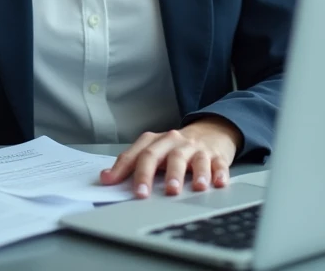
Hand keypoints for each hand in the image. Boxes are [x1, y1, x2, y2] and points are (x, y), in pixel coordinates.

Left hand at [99, 117, 242, 198]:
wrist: (213, 130)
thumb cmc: (178, 147)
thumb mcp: (155, 150)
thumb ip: (132, 163)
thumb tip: (106, 178)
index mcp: (156, 141)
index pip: (136, 154)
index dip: (122, 169)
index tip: (111, 183)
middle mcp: (174, 142)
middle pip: (160, 155)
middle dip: (150, 174)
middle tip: (145, 194)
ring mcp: (196, 148)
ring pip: (190, 158)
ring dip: (189, 174)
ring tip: (190, 188)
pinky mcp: (216, 155)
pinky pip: (218, 164)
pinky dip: (218, 173)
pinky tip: (218, 184)